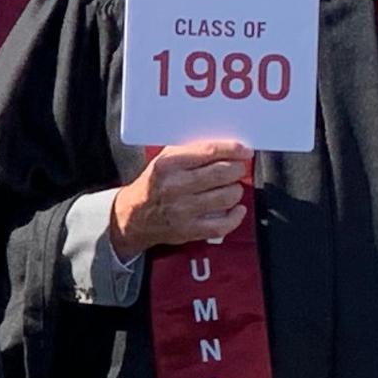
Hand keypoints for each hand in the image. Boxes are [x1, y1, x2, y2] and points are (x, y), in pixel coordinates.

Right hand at [108, 138, 249, 254]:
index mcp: (167, 165)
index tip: (244, 151)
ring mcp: (181, 210)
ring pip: (227, 196)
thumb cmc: (153, 185)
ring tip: (230, 188)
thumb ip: (191, 151)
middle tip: (237, 169)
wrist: (132, 216)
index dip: (233, 150)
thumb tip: (226, 147)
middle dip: (237, 169)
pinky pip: (223, 224)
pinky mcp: (188, 230)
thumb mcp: (163, 160)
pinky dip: (236, 216)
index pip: (209, 152)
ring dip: (236, 190)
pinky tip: (235, 209)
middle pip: (223, 173)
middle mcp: (174, 187)